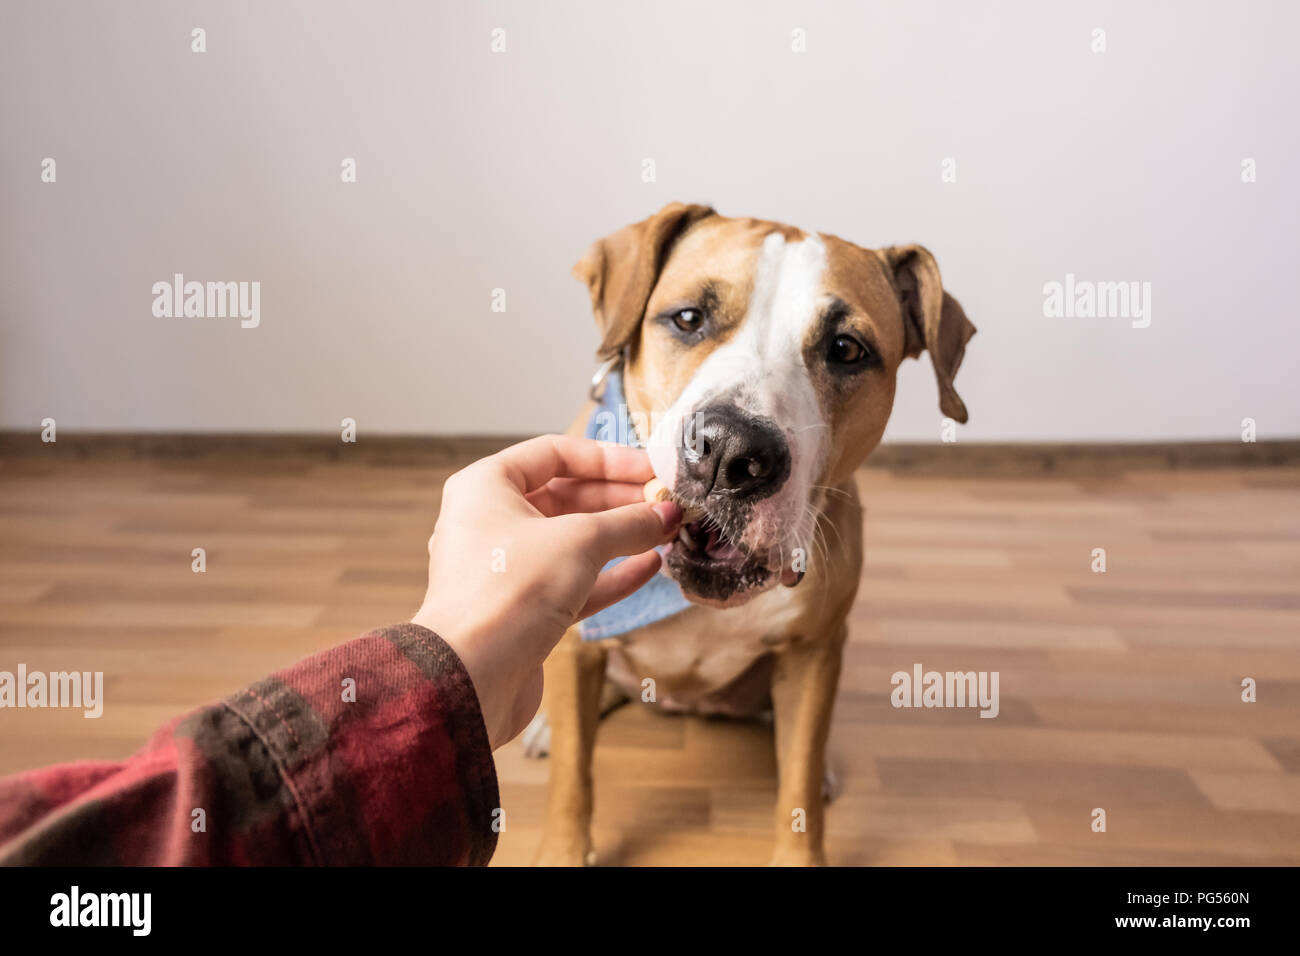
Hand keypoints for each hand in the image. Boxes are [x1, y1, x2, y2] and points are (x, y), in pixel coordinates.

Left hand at [412, 434, 682, 748]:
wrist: (472, 678)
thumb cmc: (509, 592)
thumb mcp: (580, 541)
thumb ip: (628, 523)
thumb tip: (667, 513)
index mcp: (486, 488)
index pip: (555, 453)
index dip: (609, 459)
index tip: (652, 470)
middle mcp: (490, 522)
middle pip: (566, 497)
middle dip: (620, 500)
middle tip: (667, 504)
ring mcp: (507, 569)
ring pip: (572, 542)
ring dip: (621, 537)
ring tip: (666, 532)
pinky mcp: (523, 610)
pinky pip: (574, 581)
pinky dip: (610, 573)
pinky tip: (650, 567)